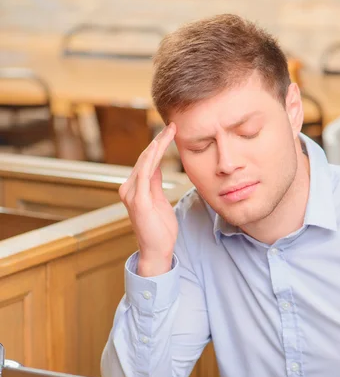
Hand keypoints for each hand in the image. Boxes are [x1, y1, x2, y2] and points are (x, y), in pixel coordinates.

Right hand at [119, 123, 177, 276]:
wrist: (157, 251)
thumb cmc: (159, 230)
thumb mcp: (159, 201)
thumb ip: (154, 184)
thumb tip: (155, 166)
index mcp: (134, 189)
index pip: (147, 162)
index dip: (158, 146)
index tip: (171, 132)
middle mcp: (129, 189)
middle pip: (145, 159)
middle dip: (159, 141)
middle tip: (172, 125)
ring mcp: (132, 194)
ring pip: (145, 162)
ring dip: (157, 144)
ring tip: (169, 131)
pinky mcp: (138, 200)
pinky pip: (145, 174)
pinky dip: (151, 158)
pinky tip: (158, 145)